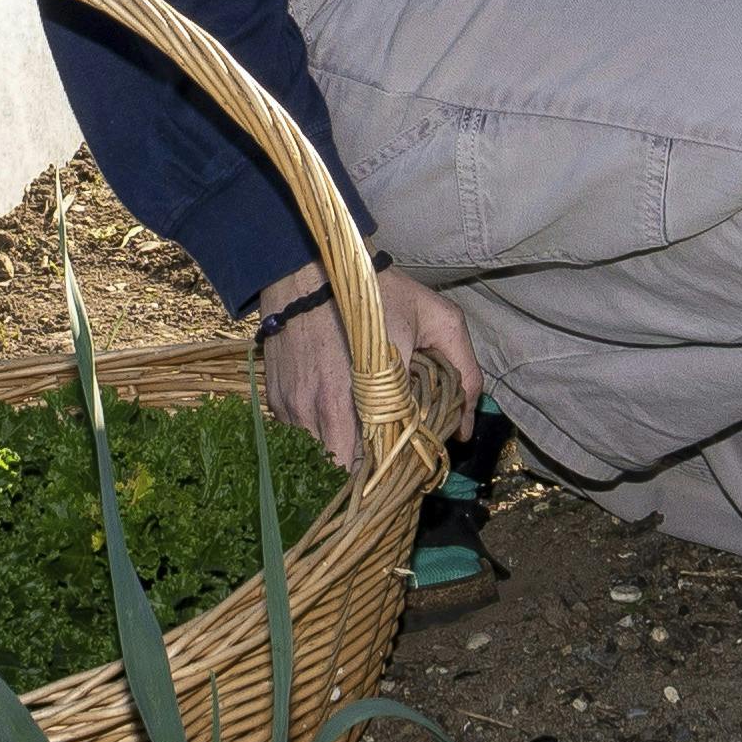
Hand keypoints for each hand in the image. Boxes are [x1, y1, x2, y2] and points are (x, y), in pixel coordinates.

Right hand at [249, 260, 482, 471]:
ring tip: (360, 439)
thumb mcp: (435, 317)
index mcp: (373, 392)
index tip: (411, 469)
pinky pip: (299, 441)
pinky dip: (317, 438)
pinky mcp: (277, 403)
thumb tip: (463, 430)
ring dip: (342, 458)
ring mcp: (298, 408)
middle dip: (371, 473)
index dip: (400, 474)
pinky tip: (333, 417)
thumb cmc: (376, 292)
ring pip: (322, 462)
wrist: (304, 266)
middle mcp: (330, 409)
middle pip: (351, 475)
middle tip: (387, 458)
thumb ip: (464, 371)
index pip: (386, 464)